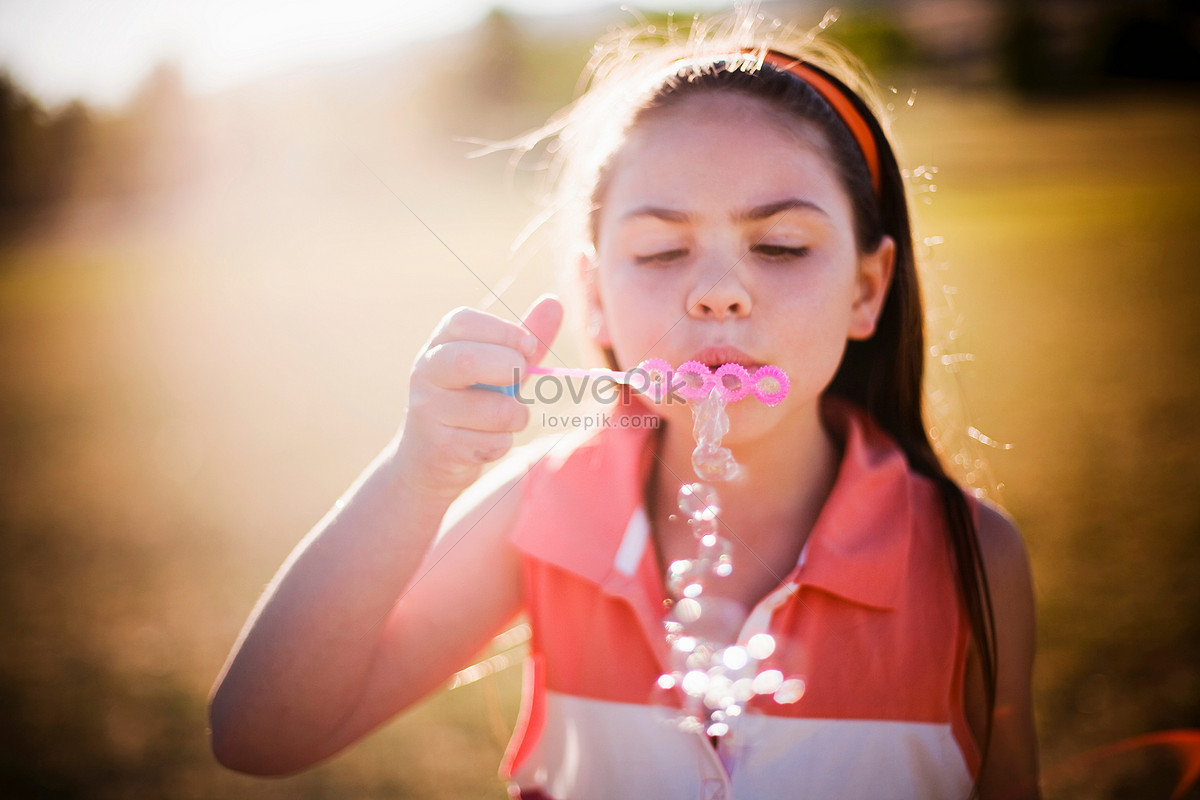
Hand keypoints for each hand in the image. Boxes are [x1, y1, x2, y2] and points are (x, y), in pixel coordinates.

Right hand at [394, 295, 562, 497]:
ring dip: (516, 415)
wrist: (428, 461)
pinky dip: (503, 443)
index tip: (528, 346)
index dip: (503, 331)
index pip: (462, 321)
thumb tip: (554, 301)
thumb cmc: (470, 404)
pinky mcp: (440, 446)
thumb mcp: (495, 368)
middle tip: (521, 377)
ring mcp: (428, 410)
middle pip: (468, 359)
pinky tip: (485, 443)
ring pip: (493, 409)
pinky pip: (492, 442)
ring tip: (507, 419)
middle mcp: (426, 372)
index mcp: (439, 345)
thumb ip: (522, 340)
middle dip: (509, 367)